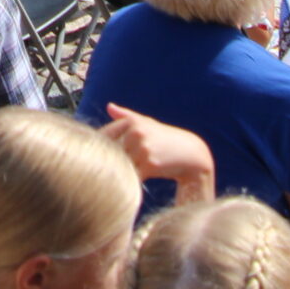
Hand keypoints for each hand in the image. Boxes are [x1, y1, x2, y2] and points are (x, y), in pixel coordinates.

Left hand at [101, 104, 217, 201]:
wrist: (191, 154)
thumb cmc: (165, 138)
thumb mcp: (148, 123)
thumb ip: (126, 116)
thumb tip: (109, 106)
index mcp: (132, 122)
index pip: (105, 135)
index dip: (100, 147)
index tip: (98, 154)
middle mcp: (136, 133)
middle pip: (111, 152)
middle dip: (109, 161)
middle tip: (105, 169)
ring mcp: (143, 149)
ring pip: (121, 165)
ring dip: (121, 172)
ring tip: (122, 175)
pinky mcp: (150, 165)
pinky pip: (132, 176)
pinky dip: (131, 180)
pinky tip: (133, 182)